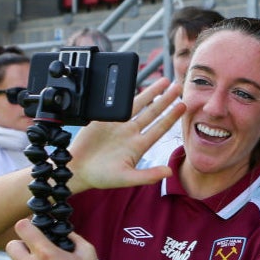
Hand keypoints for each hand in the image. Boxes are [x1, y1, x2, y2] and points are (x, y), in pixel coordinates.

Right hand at [68, 78, 184, 192]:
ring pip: (139, 105)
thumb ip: (148, 175)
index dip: (172, 116)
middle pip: (153, 112)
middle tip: (178, 87)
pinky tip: (136, 83)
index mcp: (139, 146)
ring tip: (164, 81)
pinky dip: (128, 94)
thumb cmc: (101, 177)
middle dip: (166, 99)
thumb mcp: (127, 178)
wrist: (76, 169)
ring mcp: (118, 125)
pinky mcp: (104, 119)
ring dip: (151, 93)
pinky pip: (118, 104)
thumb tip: (169, 172)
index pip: (160, 128)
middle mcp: (131, 133)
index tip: (183, 106)